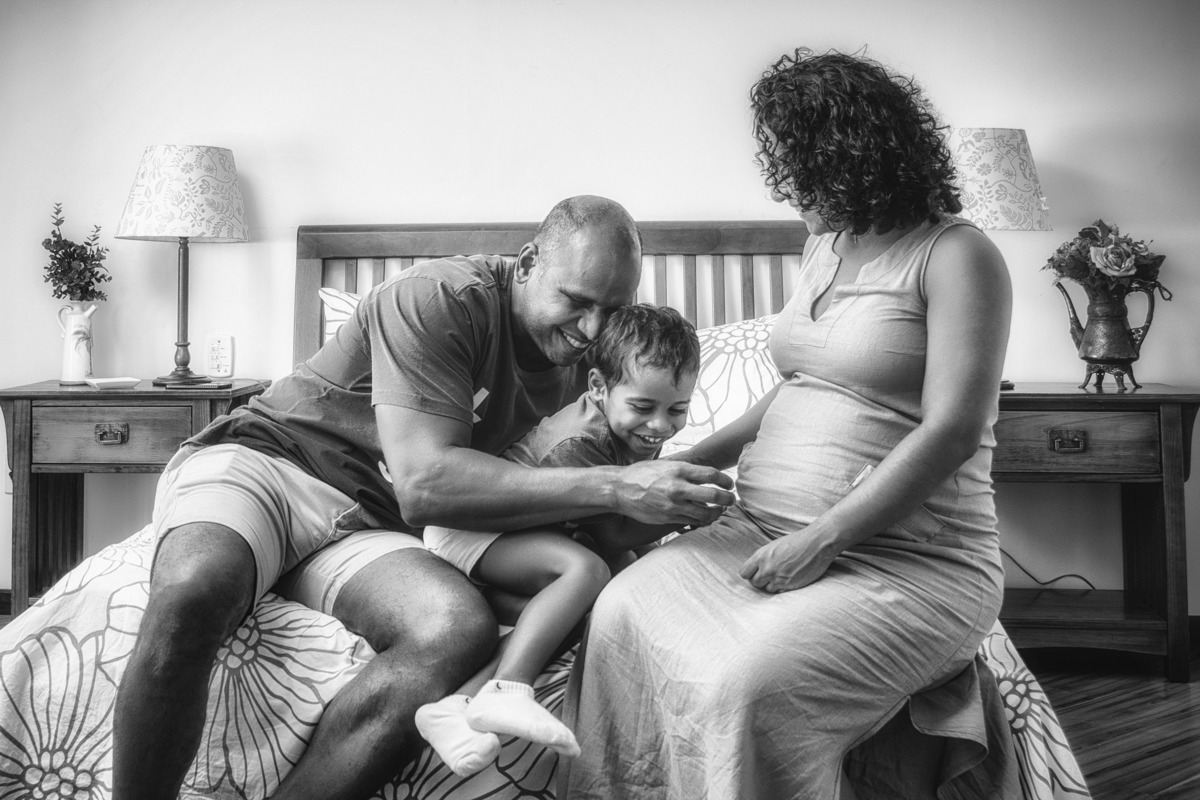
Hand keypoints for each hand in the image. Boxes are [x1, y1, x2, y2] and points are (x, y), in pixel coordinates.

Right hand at [613, 461, 733, 526]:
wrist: (619, 489)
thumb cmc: (641, 474)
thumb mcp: (664, 464)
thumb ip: (684, 469)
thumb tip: (705, 472)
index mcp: (678, 470)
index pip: (712, 475)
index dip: (726, 480)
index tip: (729, 484)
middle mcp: (678, 487)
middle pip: (714, 495)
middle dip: (728, 499)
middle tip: (731, 500)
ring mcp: (673, 505)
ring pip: (705, 513)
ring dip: (717, 512)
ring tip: (720, 510)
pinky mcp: (668, 517)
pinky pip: (692, 521)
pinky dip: (702, 520)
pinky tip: (704, 517)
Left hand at [739, 530, 836, 593]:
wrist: (817, 544)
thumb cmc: (797, 542)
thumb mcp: (774, 546)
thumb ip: (763, 558)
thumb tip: (756, 569)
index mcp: (761, 556)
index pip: (744, 573)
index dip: (750, 573)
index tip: (756, 572)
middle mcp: (767, 569)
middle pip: (754, 583)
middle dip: (760, 580)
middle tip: (770, 575)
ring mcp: (778, 578)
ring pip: (767, 589)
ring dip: (772, 585)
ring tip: (782, 575)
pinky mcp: (790, 586)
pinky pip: (779, 592)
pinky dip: (782, 588)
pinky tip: (789, 579)